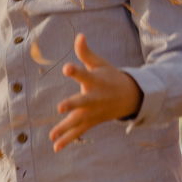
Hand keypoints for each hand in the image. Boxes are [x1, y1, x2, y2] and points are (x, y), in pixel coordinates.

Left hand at [49, 33, 142, 152]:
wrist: (130, 97)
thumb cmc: (111, 77)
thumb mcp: (100, 64)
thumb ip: (86, 53)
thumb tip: (79, 35)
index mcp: (96, 81)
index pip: (84, 74)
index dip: (76, 71)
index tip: (67, 68)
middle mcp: (94, 98)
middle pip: (82, 102)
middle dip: (72, 104)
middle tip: (61, 107)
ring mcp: (93, 112)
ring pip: (78, 121)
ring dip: (65, 128)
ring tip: (51, 135)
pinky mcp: (92, 121)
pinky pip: (79, 132)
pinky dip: (68, 139)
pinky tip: (55, 147)